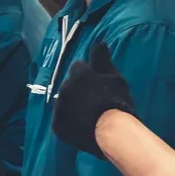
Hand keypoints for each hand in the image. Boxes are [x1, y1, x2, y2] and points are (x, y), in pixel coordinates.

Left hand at [52, 42, 134, 156]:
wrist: (112, 132)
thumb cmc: (118, 102)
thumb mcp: (115, 78)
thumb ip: (102, 60)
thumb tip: (98, 42)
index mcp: (78, 74)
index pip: (79, 67)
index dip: (89, 75)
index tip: (98, 85)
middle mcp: (64, 88)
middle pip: (70, 85)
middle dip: (79, 89)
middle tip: (94, 101)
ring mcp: (58, 108)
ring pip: (64, 102)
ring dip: (72, 105)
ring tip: (88, 114)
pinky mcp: (56, 125)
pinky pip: (61, 119)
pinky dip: (68, 121)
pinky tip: (81, 125)